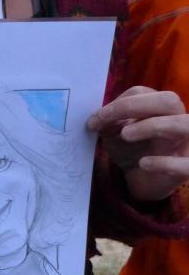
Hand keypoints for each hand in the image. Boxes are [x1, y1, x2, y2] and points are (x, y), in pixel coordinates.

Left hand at [88, 86, 188, 200]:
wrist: (145, 181)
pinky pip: (186, 164)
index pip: (142, 93)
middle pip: (169, 101)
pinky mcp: (187, 168)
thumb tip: (98, 118)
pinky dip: (164, 163)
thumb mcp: (115, 136)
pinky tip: (143, 163)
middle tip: (107, 120)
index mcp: (159, 108)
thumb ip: (108, 124)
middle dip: (134, 106)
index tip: (96, 119)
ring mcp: (186, 144)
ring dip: (153, 126)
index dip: (116, 104)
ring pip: (184, 124)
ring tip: (125, 134)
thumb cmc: (132, 152)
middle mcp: (179, 120)